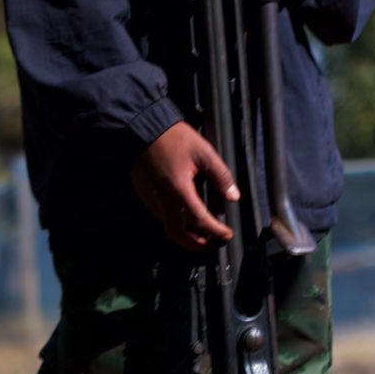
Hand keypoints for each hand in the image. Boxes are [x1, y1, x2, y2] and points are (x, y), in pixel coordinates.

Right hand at [130, 121, 239, 250]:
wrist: (140, 128)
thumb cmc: (171, 138)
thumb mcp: (203, 152)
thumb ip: (220, 175)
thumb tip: (233, 195)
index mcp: (178, 191)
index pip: (200, 221)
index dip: (216, 231)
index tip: (227, 234)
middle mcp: (162, 200)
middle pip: (179, 235)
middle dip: (197, 245)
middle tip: (213, 243)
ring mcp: (151, 199)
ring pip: (168, 227)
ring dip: (186, 235)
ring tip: (201, 231)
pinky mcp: (144, 195)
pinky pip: (160, 215)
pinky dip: (175, 222)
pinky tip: (184, 214)